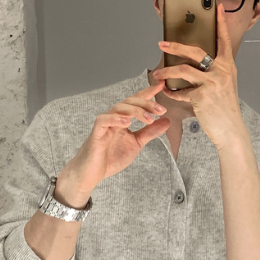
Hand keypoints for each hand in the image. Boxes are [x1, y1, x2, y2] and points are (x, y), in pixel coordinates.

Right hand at [55, 82, 169, 204]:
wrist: (92, 174)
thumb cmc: (111, 157)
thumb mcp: (136, 144)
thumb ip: (150, 132)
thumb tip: (167, 121)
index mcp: (123, 119)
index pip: (136, 101)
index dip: (148, 92)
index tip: (162, 85)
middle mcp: (114, 118)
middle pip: (129, 101)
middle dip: (146, 103)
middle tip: (161, 109)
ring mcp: (104, 124)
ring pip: (118, 108)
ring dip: (135, 111)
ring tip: (149, 119)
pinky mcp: (96, 133)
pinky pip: (104, 120)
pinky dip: (116, 119)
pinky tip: (127, 122)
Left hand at [152, 4, 246, 150]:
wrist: (230, 129)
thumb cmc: (225, 107)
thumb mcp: (225, 84)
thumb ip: (214, 70)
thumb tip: (194, 61)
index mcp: (228, 66)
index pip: (224, 39)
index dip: (220, 23)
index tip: (218, 7)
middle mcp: (221, 71)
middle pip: (195, 52)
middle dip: (175, 47)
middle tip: (161, 45)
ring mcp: (212, 83)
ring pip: (183, 71)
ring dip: (166, 72)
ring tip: (157, 74)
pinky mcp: (202, 97)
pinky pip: (181, 91)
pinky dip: (171, 92)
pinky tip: (166, 92)